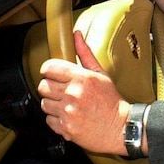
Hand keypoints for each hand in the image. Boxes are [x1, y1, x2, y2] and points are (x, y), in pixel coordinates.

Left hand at [39, 30, 129, 154]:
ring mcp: (68, 112)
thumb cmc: (111, 101)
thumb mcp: (101, 74)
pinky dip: (56, 118)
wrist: (120, 128)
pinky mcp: (65, 128)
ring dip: (52, 103)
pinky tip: (68, 115)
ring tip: (66, 103)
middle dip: (50, 86)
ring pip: (44, 103)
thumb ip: (85, 54)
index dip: (49, 70)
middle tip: (61, 89)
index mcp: (82, 78)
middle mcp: (73, 94)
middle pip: (43, 85)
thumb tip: (76, 36)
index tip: (53, 73)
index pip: (49, 68)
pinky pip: (49, 120)